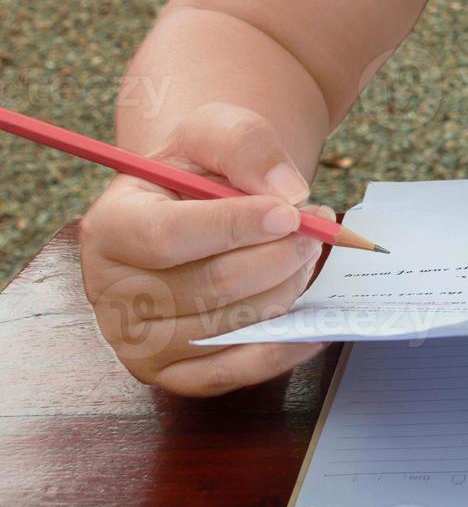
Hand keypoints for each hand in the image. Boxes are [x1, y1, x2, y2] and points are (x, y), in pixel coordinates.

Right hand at [79, 103, 328, 395]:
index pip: (167, 237)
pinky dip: (288, 344)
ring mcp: (140, 343)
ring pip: (237, 324)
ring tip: (305, 254)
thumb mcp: (214, 132)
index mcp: (110, 229)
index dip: (236, 226)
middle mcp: (112, 294)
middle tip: (317, 228)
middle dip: (281, 255)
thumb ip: (246, 145)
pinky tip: (315, 316)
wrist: (194, 212)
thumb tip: (289, 194)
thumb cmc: (201, 172)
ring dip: (290, 287)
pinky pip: (241, 371)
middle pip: (212, 286)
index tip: (292, 212)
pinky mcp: (176, 375)